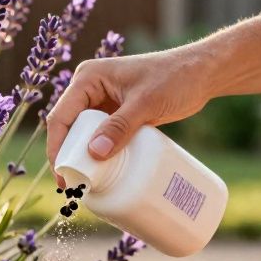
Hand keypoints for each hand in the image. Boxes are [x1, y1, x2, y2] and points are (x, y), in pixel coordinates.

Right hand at [46, 46, 216, 185]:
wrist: (202, 74)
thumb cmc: (176, 78)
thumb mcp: (146, 102)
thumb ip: (120, 126)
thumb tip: (94, 153)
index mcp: (88, 78)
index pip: (61, 116)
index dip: (57, 147)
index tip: (63, 176)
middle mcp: (90, 89)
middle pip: (68, 128)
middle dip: (67, 157)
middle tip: (74, 186)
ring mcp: (103, 102)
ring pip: (82, 135)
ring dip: (81, 158)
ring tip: (85, 184)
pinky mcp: (116, 115)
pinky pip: (100, 137)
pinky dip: (99, 154)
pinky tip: (100, 173)